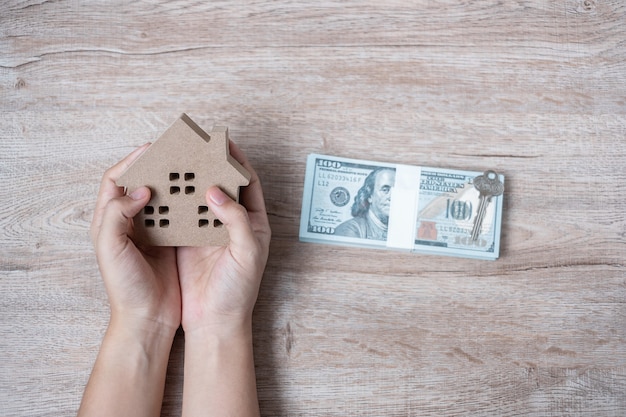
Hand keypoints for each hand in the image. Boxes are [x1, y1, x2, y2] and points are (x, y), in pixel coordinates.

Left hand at [90, 144, 180, 335]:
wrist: (148, 319)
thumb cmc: (125, 288)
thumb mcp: (111, 250)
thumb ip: (117, 216)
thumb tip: (140, 190)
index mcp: (108, 221)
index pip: (115, 180)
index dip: (131, 162)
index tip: (151, 149)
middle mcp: (129, 223)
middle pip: (139, 184)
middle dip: (155, 166)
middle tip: (174, 153)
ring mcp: (151, 232)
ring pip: (161, 197)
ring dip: (173, 183)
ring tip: (188, 170)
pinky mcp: (169, 241)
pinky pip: (177, 215)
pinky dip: (186, 203)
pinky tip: (199, 197)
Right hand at [177, 141, 270, 332]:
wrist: (214, 322)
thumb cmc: (238, 291)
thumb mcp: (247, 253)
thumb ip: (236, 220)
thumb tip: (216, 190)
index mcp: (253, 222)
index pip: (247, 182)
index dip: (237, 160)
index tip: (223, 141)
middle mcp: (230, 222)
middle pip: (221, 183)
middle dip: (209, 163)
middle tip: (194, 144)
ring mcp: (208, 230)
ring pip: (198, 196)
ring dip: (189, 179)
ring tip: (176, 160)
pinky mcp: (188, 240)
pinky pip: (180, 213)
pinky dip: (173, 200)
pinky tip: (161, 188)